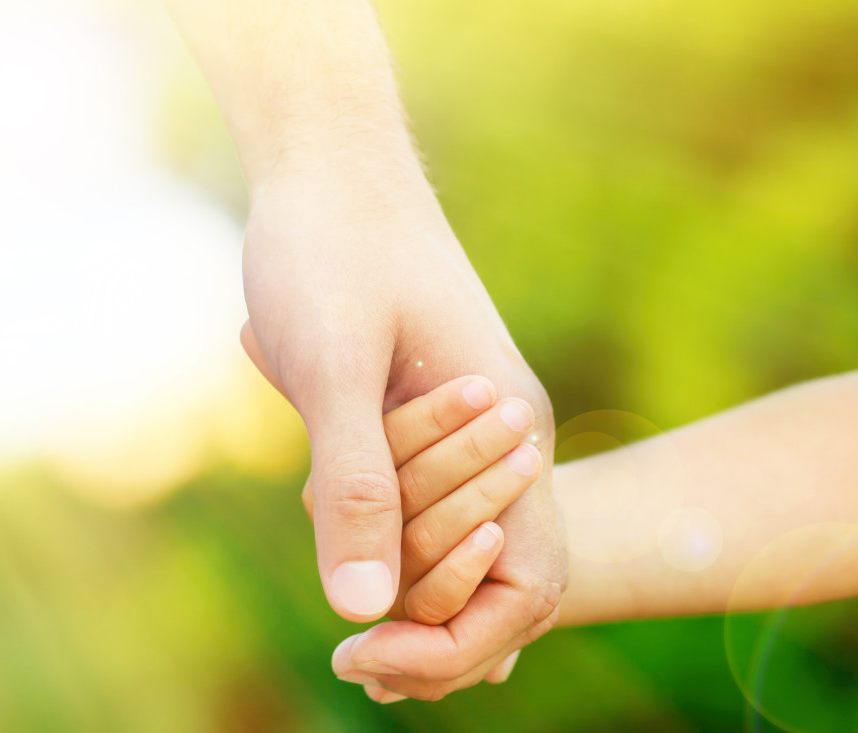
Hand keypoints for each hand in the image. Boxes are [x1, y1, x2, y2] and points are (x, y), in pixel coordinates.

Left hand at [240, 177, 565, 697]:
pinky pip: (429, 507)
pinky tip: (370, 582)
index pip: (525, 585)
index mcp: (512, 431)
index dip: (454, 643)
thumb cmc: (334, 251)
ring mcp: (472, 428)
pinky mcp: (429, 415)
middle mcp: (508, 437)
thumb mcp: (335, 366)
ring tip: (355, 637)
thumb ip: (360, 484)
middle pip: (494, 579)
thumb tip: (360, 611)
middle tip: (350, 667)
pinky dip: (399, 551)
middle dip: (428, 629)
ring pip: (456, 546)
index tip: (364, 658)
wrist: (331, 169)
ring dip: (407, 587)